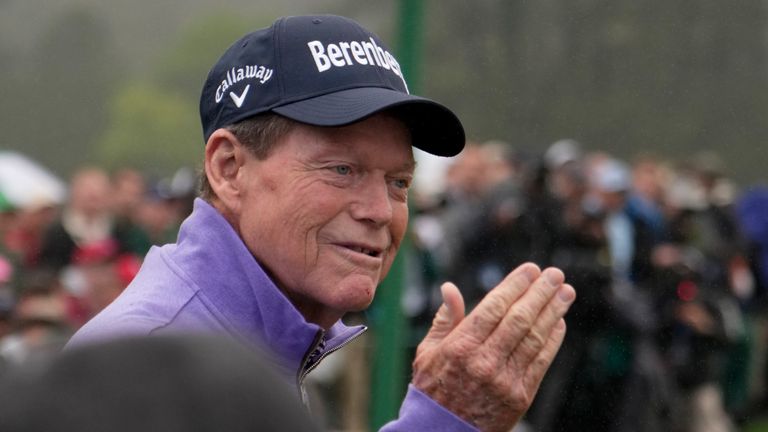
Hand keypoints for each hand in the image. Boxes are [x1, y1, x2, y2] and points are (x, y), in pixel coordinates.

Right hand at [412, 263, 574, 430]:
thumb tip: (450, 288)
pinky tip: (559, 322)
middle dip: (540, 293)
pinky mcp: (520, 397)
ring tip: (565, 292)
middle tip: (555, 274)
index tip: (531, 270)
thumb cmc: (432, 390)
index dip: (515, 285)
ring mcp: (504, 380)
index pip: (494, 307)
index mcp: (460, 347)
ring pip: (535, 338)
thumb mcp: (427, 352)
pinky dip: (553, 340)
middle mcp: (484, 362)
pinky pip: (541, 362)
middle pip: (519, 319)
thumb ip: (444, 320)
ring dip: (553, 312)